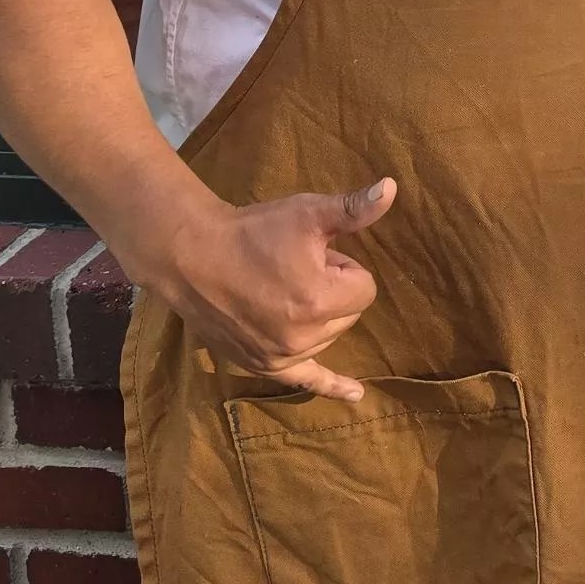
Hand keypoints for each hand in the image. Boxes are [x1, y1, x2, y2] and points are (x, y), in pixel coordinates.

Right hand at [148, 177, 396, 402]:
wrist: (192, 256)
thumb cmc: (254, 231)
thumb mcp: (307, 213)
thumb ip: (354, 209)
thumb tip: (392, 188)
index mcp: (321, 300)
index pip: (365, 287)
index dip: (343, 266)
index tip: (312, 254)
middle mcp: (304, 336)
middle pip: (349, 314)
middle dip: (331, 290)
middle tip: (293, 269)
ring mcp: (282, 356)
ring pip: (329, 336)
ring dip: (317, 316)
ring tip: (279, 288)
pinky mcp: (263, 365)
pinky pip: (306, 381)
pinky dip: (331, 386)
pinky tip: (356, 395)